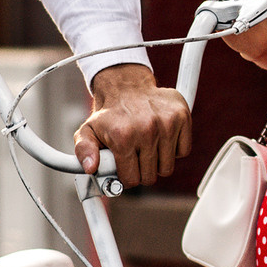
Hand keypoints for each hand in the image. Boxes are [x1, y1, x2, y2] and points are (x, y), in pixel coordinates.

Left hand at [77, 63, 190, 185]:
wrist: (127, 86)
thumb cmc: (110, 114)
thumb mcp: (88, 131)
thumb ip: (83, 151)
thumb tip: (90, 167)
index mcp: (123, 136)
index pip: (132, 179)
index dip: (126, 177)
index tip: (124, 168)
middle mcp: (147, 129)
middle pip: (150, 177)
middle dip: (141, 171)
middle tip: (134, 157)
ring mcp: (167, 123)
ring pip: (167, 167)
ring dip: (157, 161)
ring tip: (146, 146)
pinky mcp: (182, 117)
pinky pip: (183, 151)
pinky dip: (173, 149)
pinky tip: (161, 138)